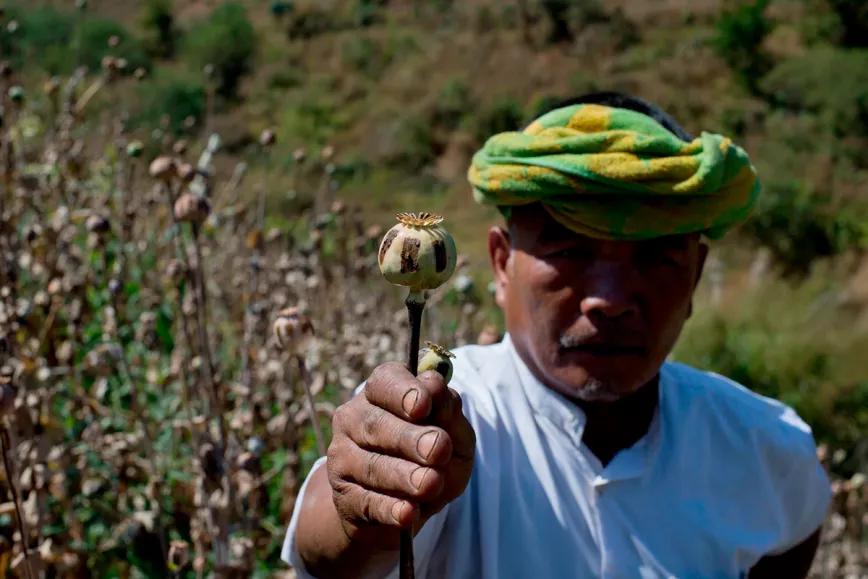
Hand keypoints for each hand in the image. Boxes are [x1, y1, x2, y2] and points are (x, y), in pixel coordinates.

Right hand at [326, 362, 475, 547]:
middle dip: (410, 438)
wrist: (407, 507)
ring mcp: (343, 458)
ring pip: (371, 465)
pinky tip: (408, 513)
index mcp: (382, 392)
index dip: (403, 392)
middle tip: (438, 449)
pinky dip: (389, 508)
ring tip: (431, 483)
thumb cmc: (433, 458)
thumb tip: (434, 383)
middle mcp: (354, 418)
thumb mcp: (454, 434)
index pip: (385, 382)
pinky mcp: (343, 497)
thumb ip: (448, 411)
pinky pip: (366, 502)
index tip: (424, 404)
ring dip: (403, 475)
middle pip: (377, 424)